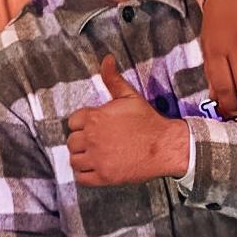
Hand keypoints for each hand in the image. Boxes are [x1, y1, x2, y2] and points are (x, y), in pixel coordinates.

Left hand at [67, 55, 188, 186]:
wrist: (165, 146)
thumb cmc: (147, 121)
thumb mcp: (129, 96)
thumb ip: (113, 79)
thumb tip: (106, 59)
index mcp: (94, 118)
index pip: (72, 123)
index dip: (83, 125)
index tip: (94, 128)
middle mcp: (92, 138)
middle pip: (71, 142)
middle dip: (82, 142)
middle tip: (96, 143)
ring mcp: (97, 158)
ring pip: (74, 160)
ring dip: (82, 158)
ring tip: (95, 156)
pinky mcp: (103, 176)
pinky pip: (81, 178)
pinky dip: (85, 174)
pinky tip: (96, 168)